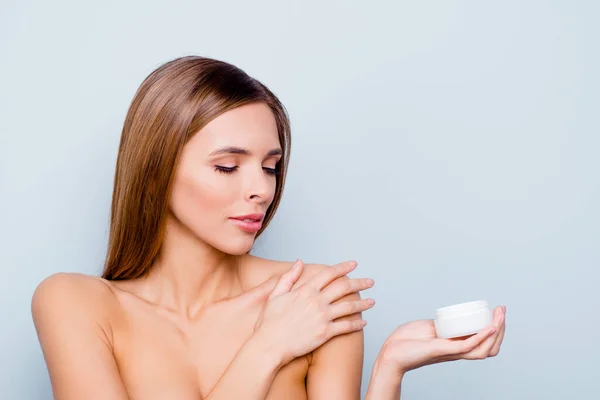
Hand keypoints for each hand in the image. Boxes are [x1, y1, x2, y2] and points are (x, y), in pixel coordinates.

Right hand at [254, 259, 374, 365]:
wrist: (269, 345)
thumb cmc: (269, 322)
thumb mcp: (275, 294)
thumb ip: (289, 277)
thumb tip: (299, 262)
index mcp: (306, 290)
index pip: (330, 274)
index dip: (344, 267)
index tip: (354, 264)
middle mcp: (317, 301)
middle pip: (344, 288)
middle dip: (360, 282)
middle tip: (370, 281)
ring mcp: (322, 317)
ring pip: (349, 307)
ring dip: (363, 304)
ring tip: (372, 302)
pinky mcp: (325, 333)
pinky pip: (346, 327)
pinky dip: (357, 324)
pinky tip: (363, 322)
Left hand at [378, 305, 505, 374]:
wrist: (391, 352)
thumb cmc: (406, 341)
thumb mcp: (430, 328)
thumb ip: (441, 326)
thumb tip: (450, 317)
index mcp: (456, 346)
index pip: (485, 343)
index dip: (495, 329)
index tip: (497, 312)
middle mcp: (457, 351)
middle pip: (490, 346)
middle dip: (501, 328)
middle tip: (502, 310)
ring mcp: (452, 351)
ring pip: (484, 348)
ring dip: (496, 330)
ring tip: (499, 315)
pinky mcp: (444, 349)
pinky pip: (469, 345)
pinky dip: (483, 337)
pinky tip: (490, 327)